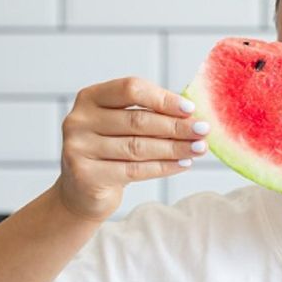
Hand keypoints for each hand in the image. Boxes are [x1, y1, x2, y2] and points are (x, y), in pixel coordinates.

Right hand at [55, 77, 208, 220]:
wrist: (82, 192)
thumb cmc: (110, 152)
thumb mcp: (123, 127)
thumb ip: (149, 115)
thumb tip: (192, 114)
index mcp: (90, 97)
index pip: (130, 90)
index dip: (163, 99)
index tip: (190, 109)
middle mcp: (79, 120)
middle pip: (137, 120)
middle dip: (175, 126)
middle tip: (203, 131)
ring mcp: (78, 148)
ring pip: (138, 147)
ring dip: (175, 147)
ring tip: (199, 148)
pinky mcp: (85, 175)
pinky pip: (134, 170)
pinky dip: (163, 167)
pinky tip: (183, 163)